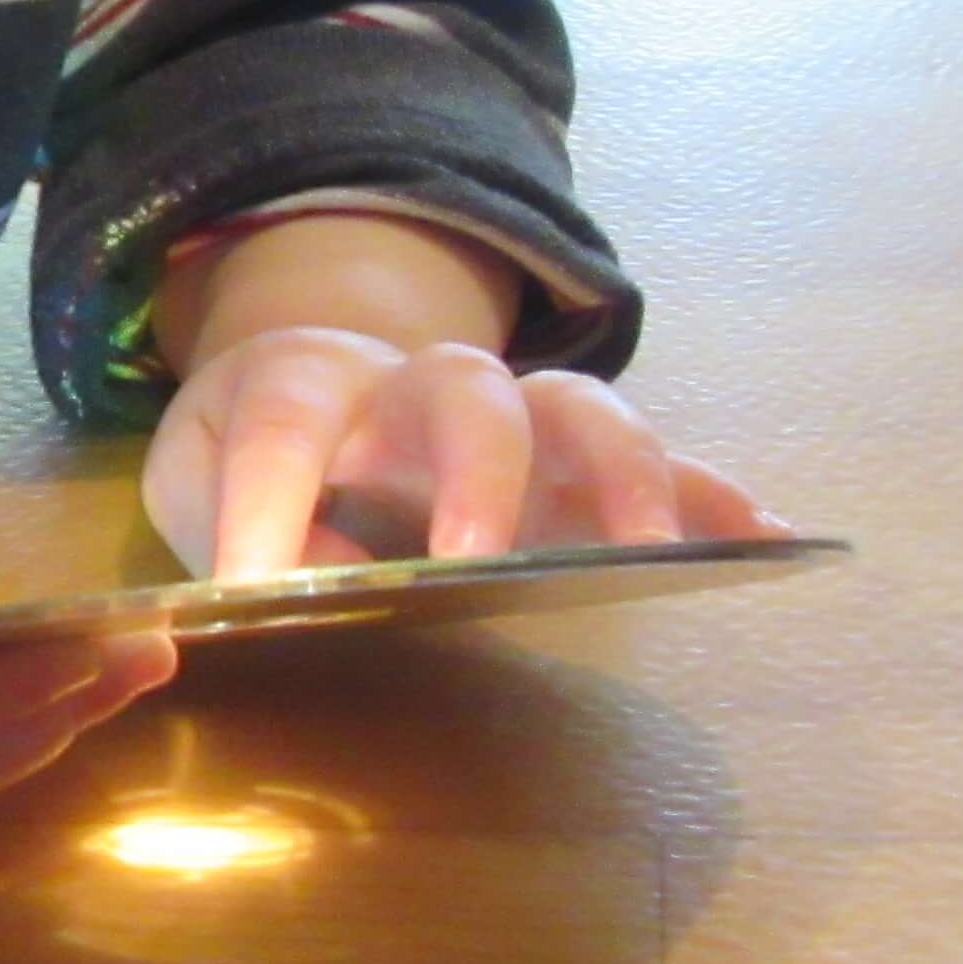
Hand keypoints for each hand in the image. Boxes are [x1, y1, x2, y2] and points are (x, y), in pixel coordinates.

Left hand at [142, 327, 786, 580]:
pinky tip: (768, 538)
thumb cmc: (251, 447)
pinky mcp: (576, 461)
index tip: (257, 584)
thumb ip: (221, 516)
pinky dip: (716, 493)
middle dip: (475, 472)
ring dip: (621, 474)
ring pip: (579, 411)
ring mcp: (514, 417)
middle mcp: (422, 384)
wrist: (313, 382)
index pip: (287, 419)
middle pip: (467, 390)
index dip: (268, 496)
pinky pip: (661, 459)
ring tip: (652, 551)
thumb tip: (299, 578)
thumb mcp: (194, 476)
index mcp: (310, 379)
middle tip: (467, 564)